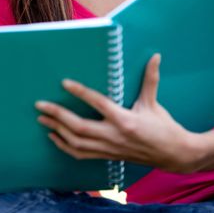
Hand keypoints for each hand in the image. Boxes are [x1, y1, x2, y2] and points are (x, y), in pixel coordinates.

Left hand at [35, 54, 200, 172]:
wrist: (174, 155)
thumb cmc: (164, 127)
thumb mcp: (154, 103)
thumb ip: (150, 79)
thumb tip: (155, 56)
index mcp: (125, 120)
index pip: (99, 103)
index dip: (81, 92)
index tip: (65, 82)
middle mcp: (114, 136)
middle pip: (79, 127)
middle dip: (57, 115)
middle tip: (39, 105)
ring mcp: (109, 148)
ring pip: (77, 142)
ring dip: (57, 130)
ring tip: (41, 118)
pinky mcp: (107, 156)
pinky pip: (81, 154)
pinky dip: (65, 146)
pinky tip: (53, 137)